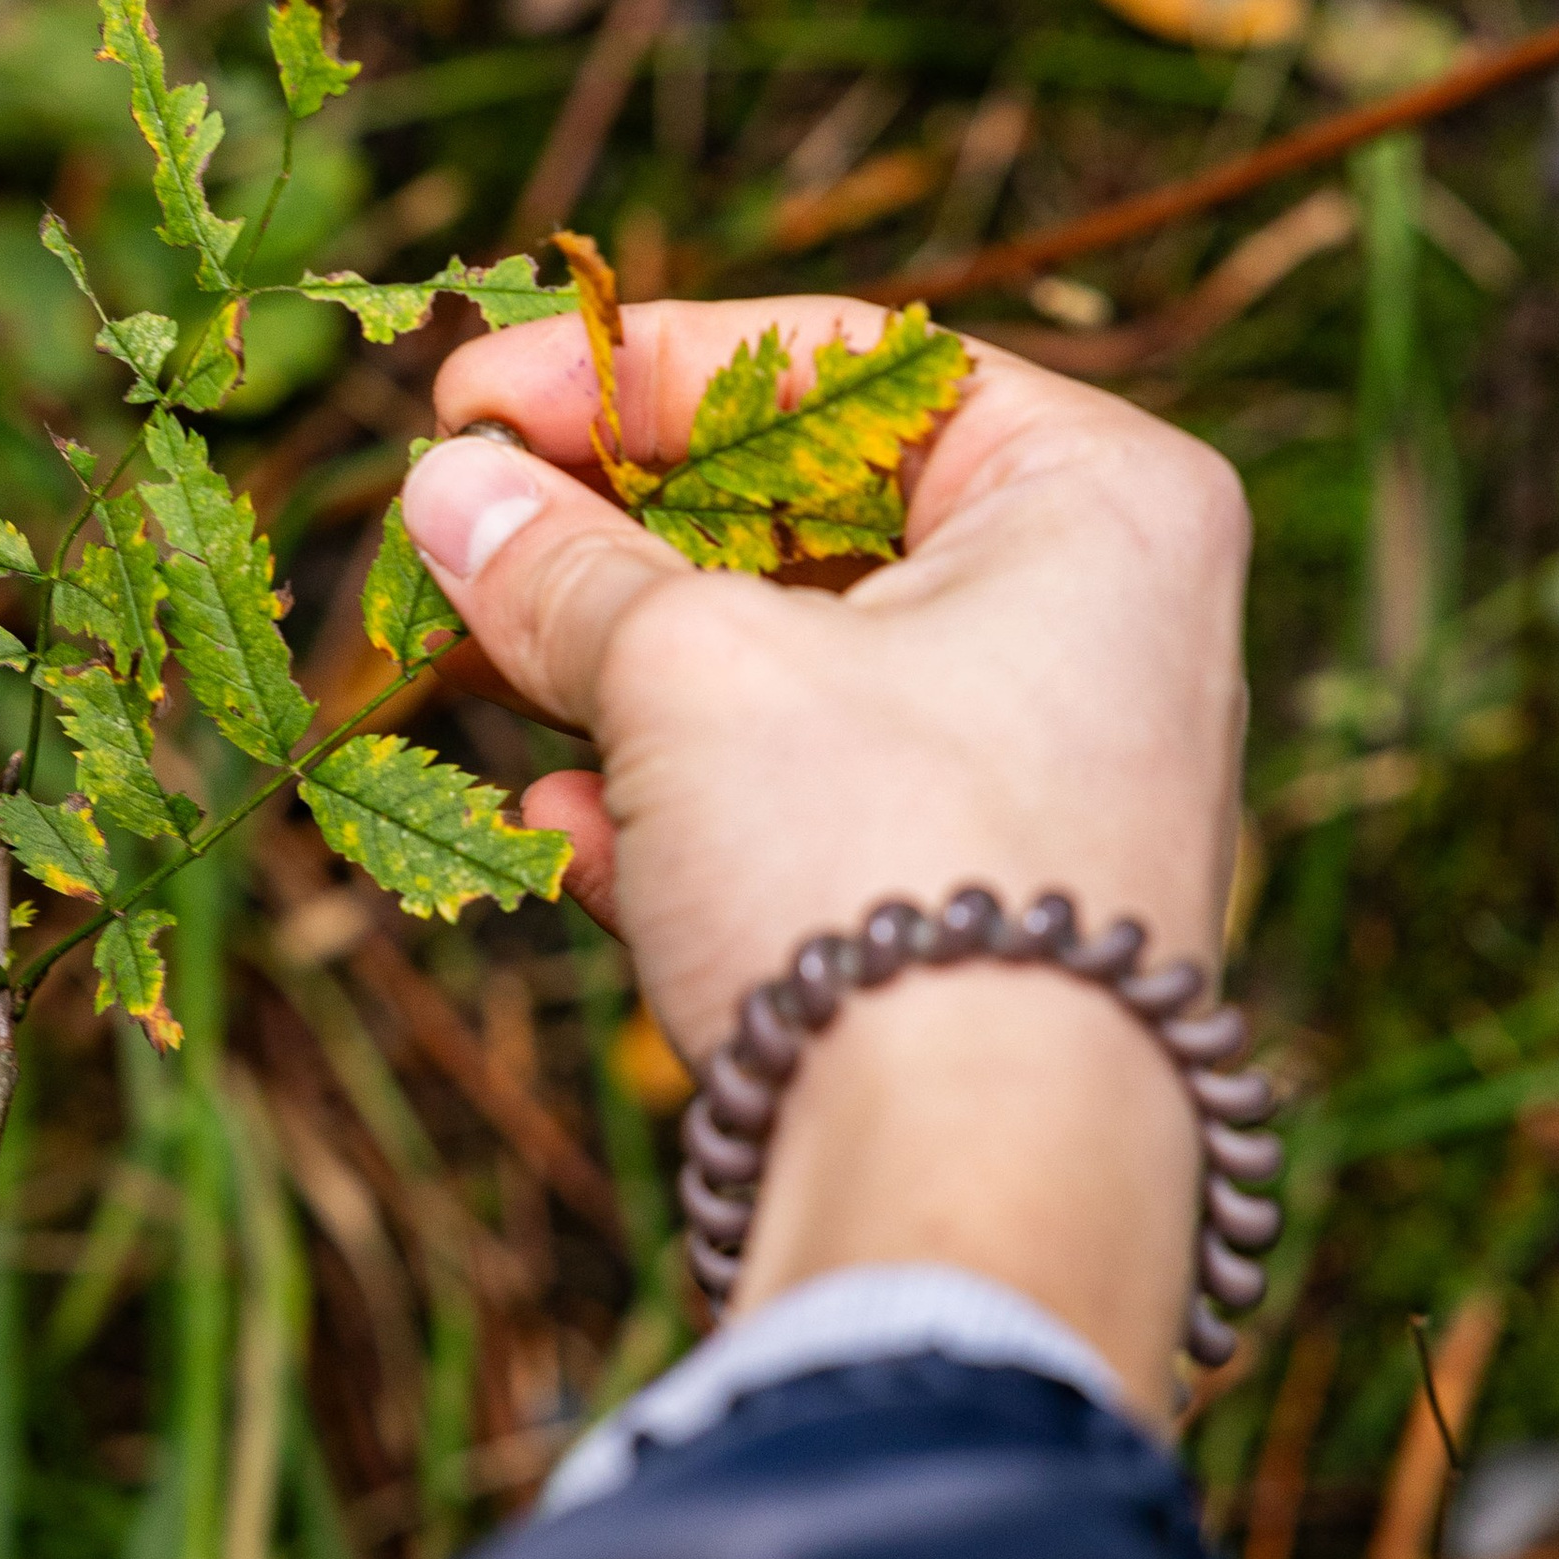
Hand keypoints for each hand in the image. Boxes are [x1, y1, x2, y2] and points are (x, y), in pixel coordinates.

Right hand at [400, 299, 1251, 1412]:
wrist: (969, 1192)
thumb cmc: (874, 866)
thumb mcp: (689, 678)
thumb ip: (563, 569)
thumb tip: (450, 490)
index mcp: (1102, 499)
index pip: (848, 366)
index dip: (636, 368)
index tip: (471, 394)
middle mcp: (1107, 626)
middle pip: (820, 519)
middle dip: (622, 534)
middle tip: (466, 526)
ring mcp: (1052, 780)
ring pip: (801, 676)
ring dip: (627, 676)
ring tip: (480, 667)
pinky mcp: (984, 918)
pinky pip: (812, 814)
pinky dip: (682, 810)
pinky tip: (560, 838)